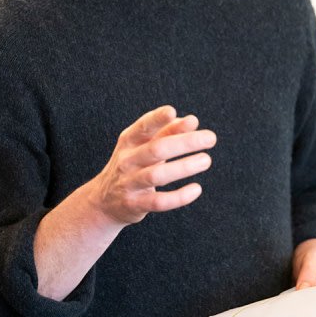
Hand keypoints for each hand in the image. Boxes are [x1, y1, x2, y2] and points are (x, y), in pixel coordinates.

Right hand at [89, 105, 215, 226]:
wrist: (104, 201)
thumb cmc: (133, 166)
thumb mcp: (143, 146)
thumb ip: (167, 131)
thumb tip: (192, 121)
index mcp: (129, 141)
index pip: (143, 127)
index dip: (157, 119)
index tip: (172, 111)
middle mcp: (126, 160)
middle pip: (156, 149)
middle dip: (185, 142)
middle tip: (211, 138)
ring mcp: (129, 183)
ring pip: (157, 175)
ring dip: (184, 167)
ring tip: (206, 160)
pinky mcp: (135, 204)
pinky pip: (159, 202)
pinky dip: (179, 196)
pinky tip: (196, 189)